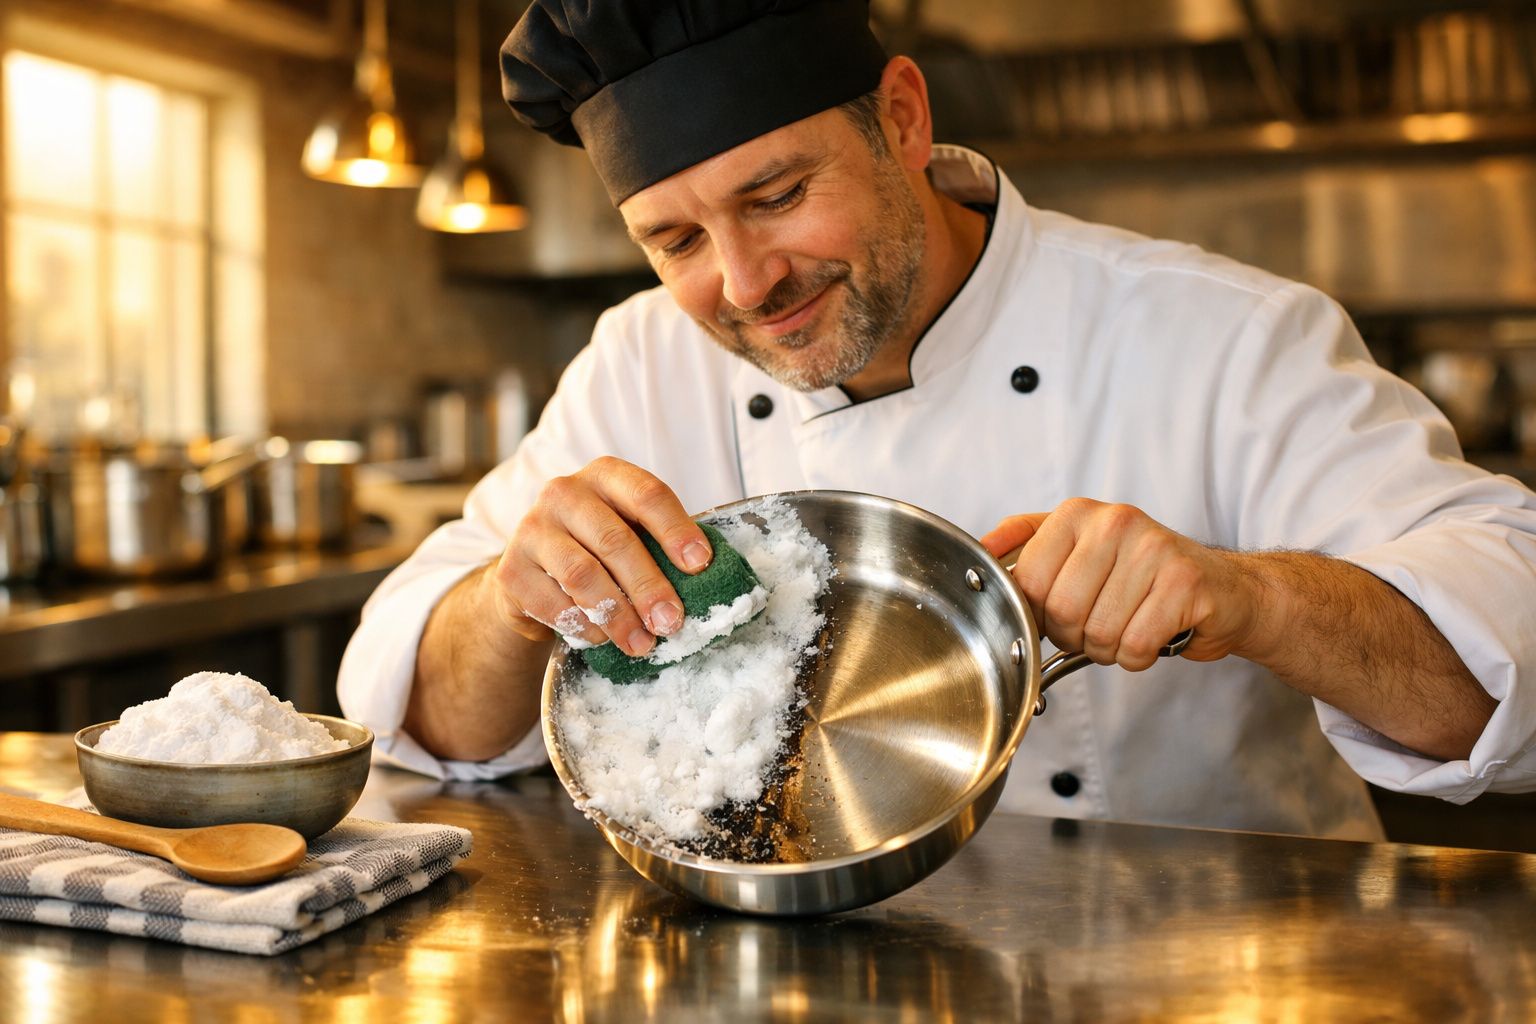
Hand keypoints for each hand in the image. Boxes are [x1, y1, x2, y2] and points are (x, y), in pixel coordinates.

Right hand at [489, 457, 713, 656]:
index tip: (701, 565)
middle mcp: (564, 492)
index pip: (646, 494)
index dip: (676, 530)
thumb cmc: (598, 552)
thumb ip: (659, 546)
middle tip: (671, 622)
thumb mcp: (629, 533)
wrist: (535, 577)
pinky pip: (554, 603)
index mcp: (605, 475)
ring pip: (583, 575)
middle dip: (649, 587)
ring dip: (618, 616)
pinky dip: (585, 627)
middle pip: (615, 540)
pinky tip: (603, 638)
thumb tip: (705, 580)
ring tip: (642, 643)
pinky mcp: (511, 569)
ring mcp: (532, 528)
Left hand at [980, 498, 1261, 670]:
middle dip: (1075, 636)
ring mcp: (1153, 550)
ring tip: (1130, 626)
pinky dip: (1139, 657)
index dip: (1039, 615)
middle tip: (1100, 625)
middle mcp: (1114, 522)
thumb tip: (977, 551)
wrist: (1225, 589)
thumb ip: (1026, 544)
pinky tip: (1154, 636)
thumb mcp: (1079, 548)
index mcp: (1077, 514)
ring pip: (1097, 632)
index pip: (1027, 581)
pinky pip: (1135, 646)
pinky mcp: (1185, 584)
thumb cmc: (1142, 577)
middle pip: (1060, 611)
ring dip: (1109, 648)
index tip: (1060, 615)